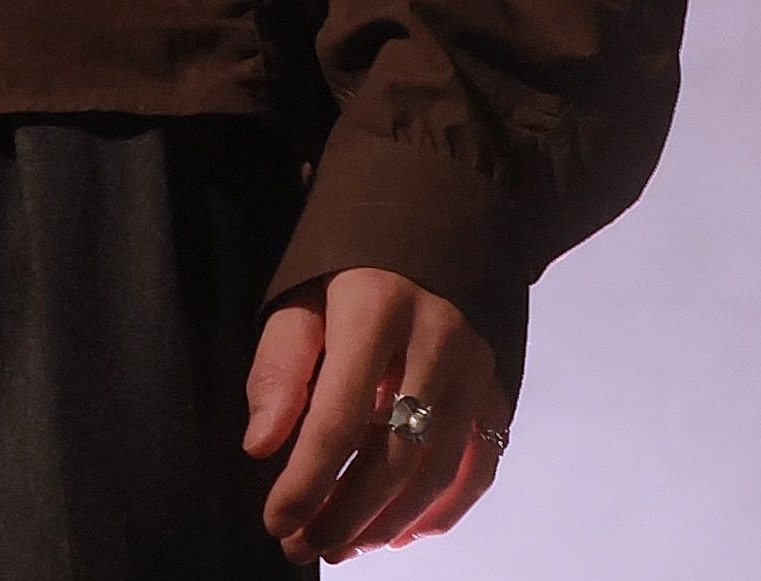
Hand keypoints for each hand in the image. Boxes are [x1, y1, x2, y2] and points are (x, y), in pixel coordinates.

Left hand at [246, 267, 508, 559]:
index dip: (306, 481)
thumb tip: (261, 446)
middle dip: (345, 514)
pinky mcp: (499, 386)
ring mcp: (477, 367)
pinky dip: (442, 511)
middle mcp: (438, 341)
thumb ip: (280, 366)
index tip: (275, 520)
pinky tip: (401, 534)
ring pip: (438, 469)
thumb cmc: (351, 262)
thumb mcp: (300, 294)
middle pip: (393, 454)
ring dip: (388, 523)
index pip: (339, 418)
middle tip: (305, 547)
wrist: (435, 214)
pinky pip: (479, 465)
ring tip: (343, 546)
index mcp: (377, 309)